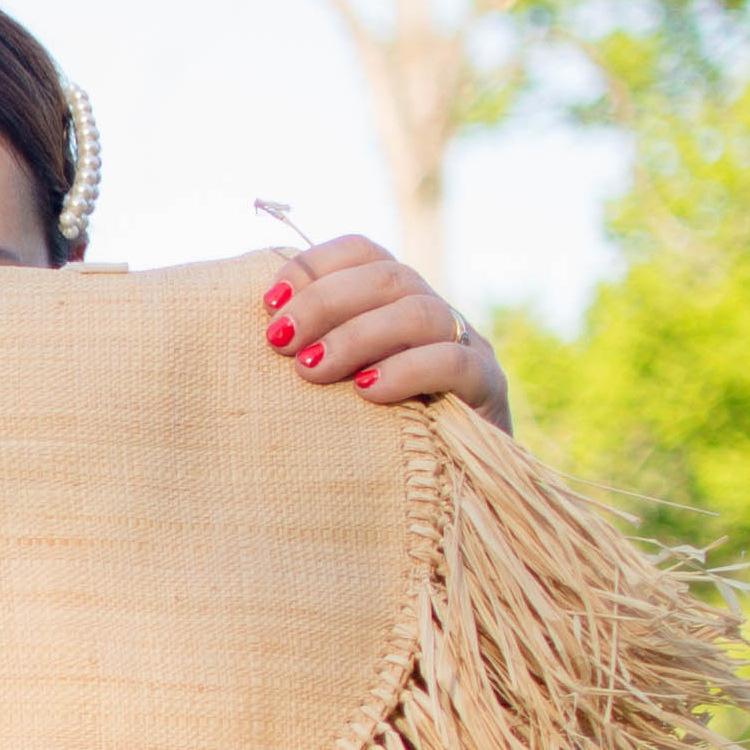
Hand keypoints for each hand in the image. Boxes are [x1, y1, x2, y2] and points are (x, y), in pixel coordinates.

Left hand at [257, 231, 507, 425]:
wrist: (449, 497)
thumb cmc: (372, 442)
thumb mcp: (334, 388)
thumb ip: (308, 352)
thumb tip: (260, 329)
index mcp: (396, 303)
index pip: (363, 252)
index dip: (315, 266)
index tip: (269, 302)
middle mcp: (435, 315)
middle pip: (387, 277)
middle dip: (324, 303)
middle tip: (280, 341)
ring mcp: (469, 346)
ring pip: (420, 313)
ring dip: (357, 336)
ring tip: (311, 370)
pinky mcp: (489, 388)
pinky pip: (454, 362)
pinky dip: (406, 371)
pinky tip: (367, 391)